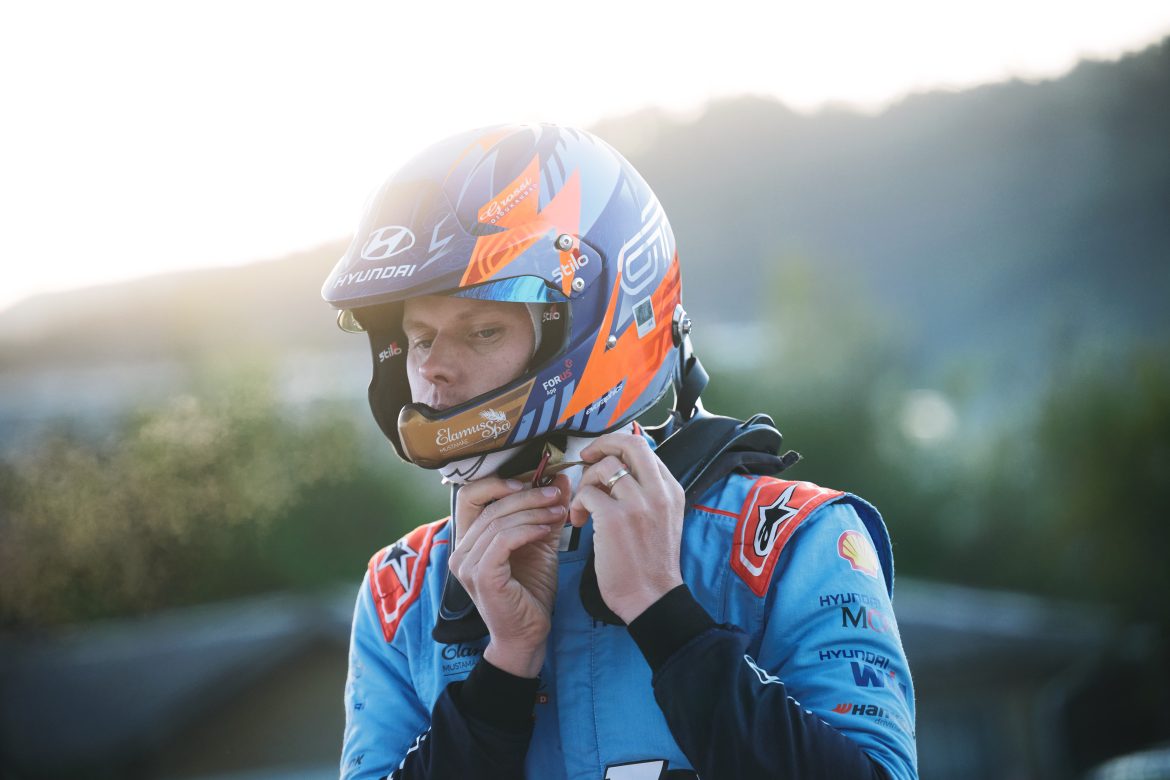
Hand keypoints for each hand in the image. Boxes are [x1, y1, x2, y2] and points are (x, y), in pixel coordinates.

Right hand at [449, 473, 568, 677]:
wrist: (529, 634)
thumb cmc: (531, 591)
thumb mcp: (539, 543)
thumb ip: (545, 513)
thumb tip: (559, 479)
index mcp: (468, 540)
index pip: (469, 495)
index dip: (497, 482)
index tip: (531, 479)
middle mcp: (461, 551)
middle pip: (490, 505)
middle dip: (527, 495)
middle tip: (555, 494)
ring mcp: (467, 565)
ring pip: (498, 520)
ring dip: (532, 511)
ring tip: (557, 511)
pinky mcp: (482, 577)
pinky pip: (503, 540)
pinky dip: (527, 529)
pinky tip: (545, 529)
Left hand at [568, 432, 685, 622]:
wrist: (651, 598)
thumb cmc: (649, 564)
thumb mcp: (662, 520)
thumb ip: (647, 493)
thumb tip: (617, 471)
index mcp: (671, 491)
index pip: (645, 448)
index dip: (618, 448)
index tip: (603, 459)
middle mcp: (658, 492)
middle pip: (629, 443)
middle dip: (602, 443)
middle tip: (587, 457)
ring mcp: (637, 504)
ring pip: (603, 467)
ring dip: (585, 483)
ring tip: (583, 506)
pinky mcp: (614, 519)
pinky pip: (587, 493)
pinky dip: (578, 504)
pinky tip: (579, 522)